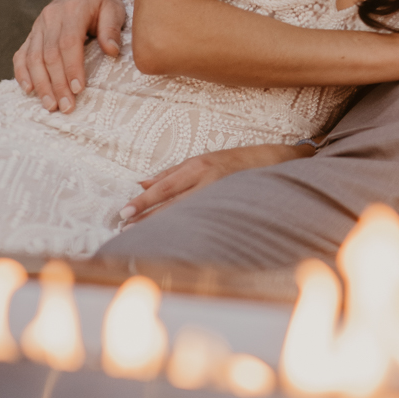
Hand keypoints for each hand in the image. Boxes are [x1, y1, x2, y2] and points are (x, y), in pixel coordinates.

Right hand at [13, 0, 125, 113]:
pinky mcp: (33, 33)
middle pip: (49, 54)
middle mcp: (51, 17)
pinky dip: (22, 72)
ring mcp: (39, 25)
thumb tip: (111, 51)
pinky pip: (22, 53)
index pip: (69, 43)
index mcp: (73, 10)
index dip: (72, 67)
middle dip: (57, 83)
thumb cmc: (103, 2)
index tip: (78, 89)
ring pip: (33, 57)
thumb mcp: (114, 10)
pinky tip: (29, 89)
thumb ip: (112, 29)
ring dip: (40, 84)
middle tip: (65, 106)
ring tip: (50, 104)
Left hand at [120, 142, 312, 222]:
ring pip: (186, 213)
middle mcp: (208, 178)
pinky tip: (176, 237)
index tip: (125, 211)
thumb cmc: (234, 161)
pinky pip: (205, 219)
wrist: (274, 161)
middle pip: (172, 201)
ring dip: (164, 224)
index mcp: (199, 165)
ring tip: (143, 235)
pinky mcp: (231, 206)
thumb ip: (172, 173)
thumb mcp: (203, 160)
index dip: (144, 200)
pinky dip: (188, 228)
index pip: (165, 186)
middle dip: (148, 215)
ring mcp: (221, 194)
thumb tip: (142, 182)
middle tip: (126, 226)